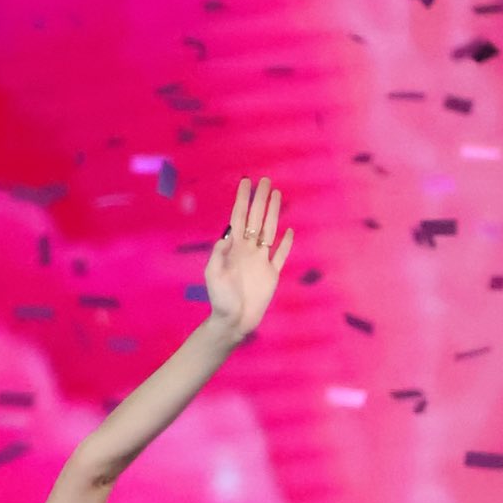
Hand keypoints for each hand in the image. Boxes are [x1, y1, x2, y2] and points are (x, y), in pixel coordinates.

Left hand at [203, 176, 293, 339]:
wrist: (234, 322)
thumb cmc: (220, 300)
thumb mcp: (213, 275)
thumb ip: (218, 254)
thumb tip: (227, 236)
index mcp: (233, 249)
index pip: (239, 219)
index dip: (242, 200)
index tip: (246, 182)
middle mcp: (248, 250)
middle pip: (256, 219)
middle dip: (260, 199)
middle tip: (265, 180)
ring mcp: (261, 261)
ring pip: (269, 230)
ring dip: (273, 213)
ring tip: (277, 194)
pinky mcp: (272, 274)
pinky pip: (280, 255)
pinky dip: (286, 243)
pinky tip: (289, 230)